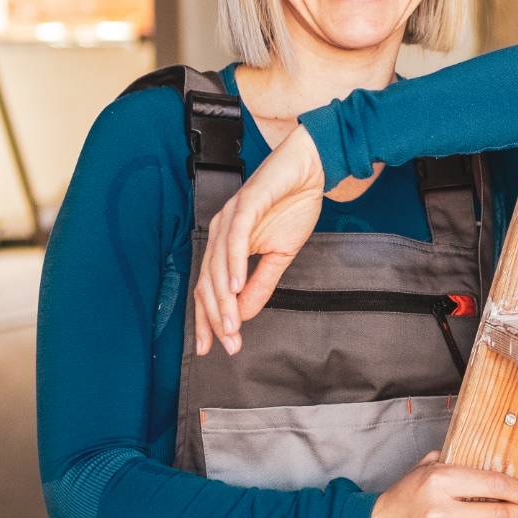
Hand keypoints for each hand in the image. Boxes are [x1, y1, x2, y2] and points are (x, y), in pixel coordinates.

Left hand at [193, 124, 325, 354]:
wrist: (310, 169)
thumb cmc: (293, 206)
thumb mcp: (280, 256)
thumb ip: (260, 284)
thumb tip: (243, 315)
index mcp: (225, 245)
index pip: (208, 288)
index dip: (210, 319)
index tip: (216, 347)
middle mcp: (220, 232)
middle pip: (208, 282)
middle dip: (216, 317)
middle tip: (229, 344)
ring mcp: (230, 218)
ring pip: (218, 265)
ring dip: (223, 299)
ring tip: (231, 325)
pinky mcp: (246, 205)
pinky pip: (235, 238)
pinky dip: (234, 264)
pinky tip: (236, 285)